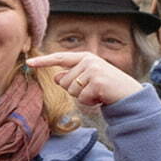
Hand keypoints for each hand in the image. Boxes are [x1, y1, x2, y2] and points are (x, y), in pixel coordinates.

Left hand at [27, 50, 141, 106]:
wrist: (131, 96)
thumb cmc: (107, 88)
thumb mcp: (88, 80)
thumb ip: (72, 77)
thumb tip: (57, 77)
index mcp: (85, 58)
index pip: (60, 58)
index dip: (43, 61)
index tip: (29, 62)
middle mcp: (88, 61)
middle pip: (63, 81)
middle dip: (75, 90)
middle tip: (93, 90)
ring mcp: (93, 70)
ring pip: (71, 90)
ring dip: (83, 97)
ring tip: (98, 93)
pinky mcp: (97, 81)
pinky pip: (82, 98)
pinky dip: (90, 102)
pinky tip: (101, 97)